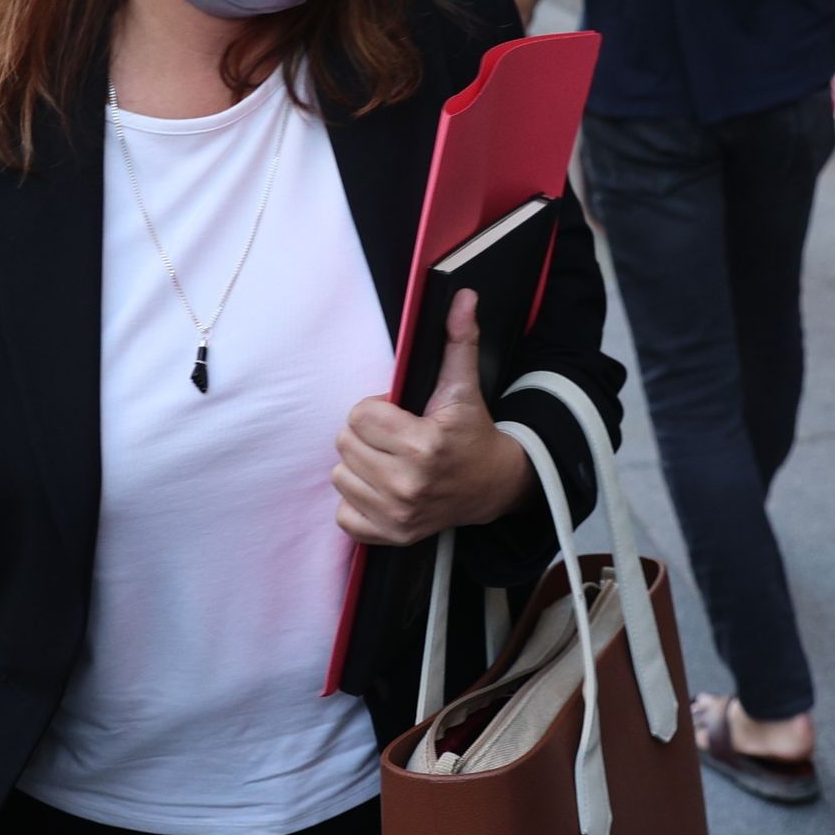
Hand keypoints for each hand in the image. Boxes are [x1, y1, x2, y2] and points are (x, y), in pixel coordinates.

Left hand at [332, 291, 531, 545]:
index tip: (399, 416)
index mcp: (423, 446)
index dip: (376, 410)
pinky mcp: (391, 536)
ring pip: (340, 477)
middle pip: (345, 444)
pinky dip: (358, 501)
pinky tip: (383, 489)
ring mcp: (398, 515)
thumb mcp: (464, 387)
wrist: (493, 486)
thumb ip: (458, 341)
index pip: (359, 415)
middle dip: (365, 437)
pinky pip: (344, 514)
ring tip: (390, 462)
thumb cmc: (472, 433)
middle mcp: (408, 485)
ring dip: (360, 467)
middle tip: (395, 438)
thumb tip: (463, 298)